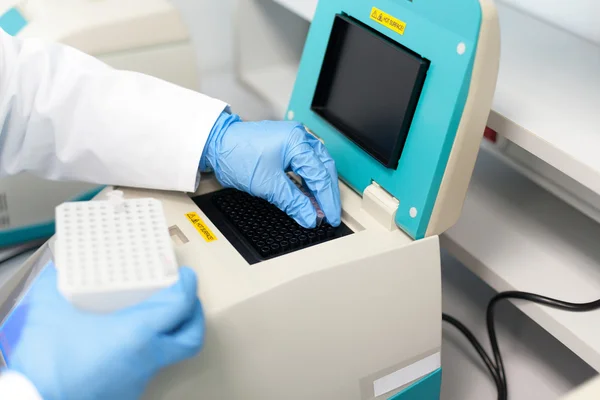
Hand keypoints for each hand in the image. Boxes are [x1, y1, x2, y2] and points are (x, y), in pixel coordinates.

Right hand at [5, 262, 203, 399]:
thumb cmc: (46, 365)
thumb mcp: (48, 314)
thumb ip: (54, 286)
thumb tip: (56, 272)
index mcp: (137, 335)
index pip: (180, 307)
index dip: (188, 287)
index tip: (186, 277)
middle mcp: (146, 359)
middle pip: (191, 338)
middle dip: (194, 317)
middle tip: (185, 300)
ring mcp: (138, 380)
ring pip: (168, 355)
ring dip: (168, 335)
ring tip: (154, 318)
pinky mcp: (125, 394)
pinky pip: (146, 369)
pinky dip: (146, 352)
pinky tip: (127, 343)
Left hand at [201, 112, 341, 227]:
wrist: (215, 145)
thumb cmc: (236, 154)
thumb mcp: (268, 184)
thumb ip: (293, 202)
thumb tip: (310, 217)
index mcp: (298, 141)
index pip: (320, 175)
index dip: (327, 200)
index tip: (329, 218)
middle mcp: (299, 137)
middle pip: (323, 169)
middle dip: (327, 194)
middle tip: (329, 215)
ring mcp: (293, 141)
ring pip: (315, 167)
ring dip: (318, 189)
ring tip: (319, 209)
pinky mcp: (285, 147)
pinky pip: (304, 166)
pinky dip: (307, 183)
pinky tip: (307, 197)